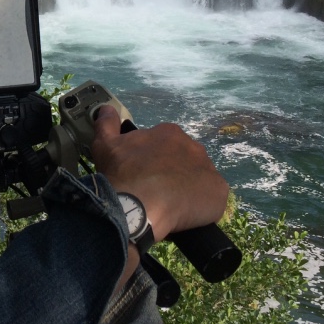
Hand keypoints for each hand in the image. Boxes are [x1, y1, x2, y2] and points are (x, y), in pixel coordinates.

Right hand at [91, 105, 228, 241]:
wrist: (139, 204)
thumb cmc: (123, 173)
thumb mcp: (105, 145)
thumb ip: (107, 124)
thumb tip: (105, 109)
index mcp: (169, 133)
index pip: (167, 144)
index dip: (156, 160)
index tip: (146, 173)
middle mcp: (193, 146)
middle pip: (186, 161)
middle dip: (174, 173)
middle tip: (157, 190)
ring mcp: (209, 169)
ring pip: (199, 180)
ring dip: (188, 189)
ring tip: (170, 205)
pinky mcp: (219, 192)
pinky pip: (211, 199)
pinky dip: (201, 206)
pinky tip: (185, 214)